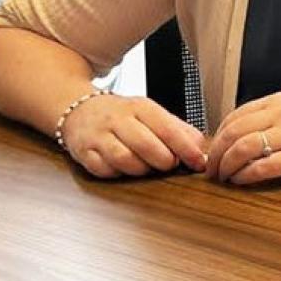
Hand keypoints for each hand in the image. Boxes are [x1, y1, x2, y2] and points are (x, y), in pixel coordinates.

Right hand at [60, 93, 207, 178]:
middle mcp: (118, 119)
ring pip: (124, 158)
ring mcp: (99, 135)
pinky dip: (117, 174)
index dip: (186, 149)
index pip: (168, 128)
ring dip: (141, 169)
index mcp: (140, 107)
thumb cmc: (123, 115)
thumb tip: (202, 147)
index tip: (199, 162)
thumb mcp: (151, 114)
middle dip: (164, 160)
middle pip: (146, 144)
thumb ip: (178, 129)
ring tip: (147, 167)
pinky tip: (123, 169)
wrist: (79, 108)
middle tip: (170, 165)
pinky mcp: (83, 151)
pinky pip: (103, 169)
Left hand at [204, 91, 280, 184]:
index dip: (217, 137)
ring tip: (224, 179)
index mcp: (280, 100)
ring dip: (227, 167)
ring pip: (243, 149)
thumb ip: (272, 120)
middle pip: (233, 132)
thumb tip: (236, 140)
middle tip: (210, 171)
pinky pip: (263, 167)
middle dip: (216, 154)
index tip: (211, 153)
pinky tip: (242, 182)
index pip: (234, 116)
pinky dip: (246, 176)